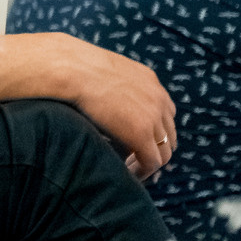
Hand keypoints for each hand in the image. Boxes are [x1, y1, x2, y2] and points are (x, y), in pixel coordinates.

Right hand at [42, 34, 177, 176]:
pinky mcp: (141, 134)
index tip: (134, 140)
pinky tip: (126, 173)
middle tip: (132, 158)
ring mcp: (153, 117)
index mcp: (150, 81)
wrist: (72, 69)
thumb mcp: (105, 70)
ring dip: (147, 161)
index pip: (164, 113)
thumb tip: (103, 98)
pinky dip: (142, 171)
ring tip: (128, 169)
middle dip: (153, 148)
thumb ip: (114, 85)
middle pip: (169, 134)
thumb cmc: (75, 67)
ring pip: (164, 151)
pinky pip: (152, 162)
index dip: (152, 131)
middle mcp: (158, 98)